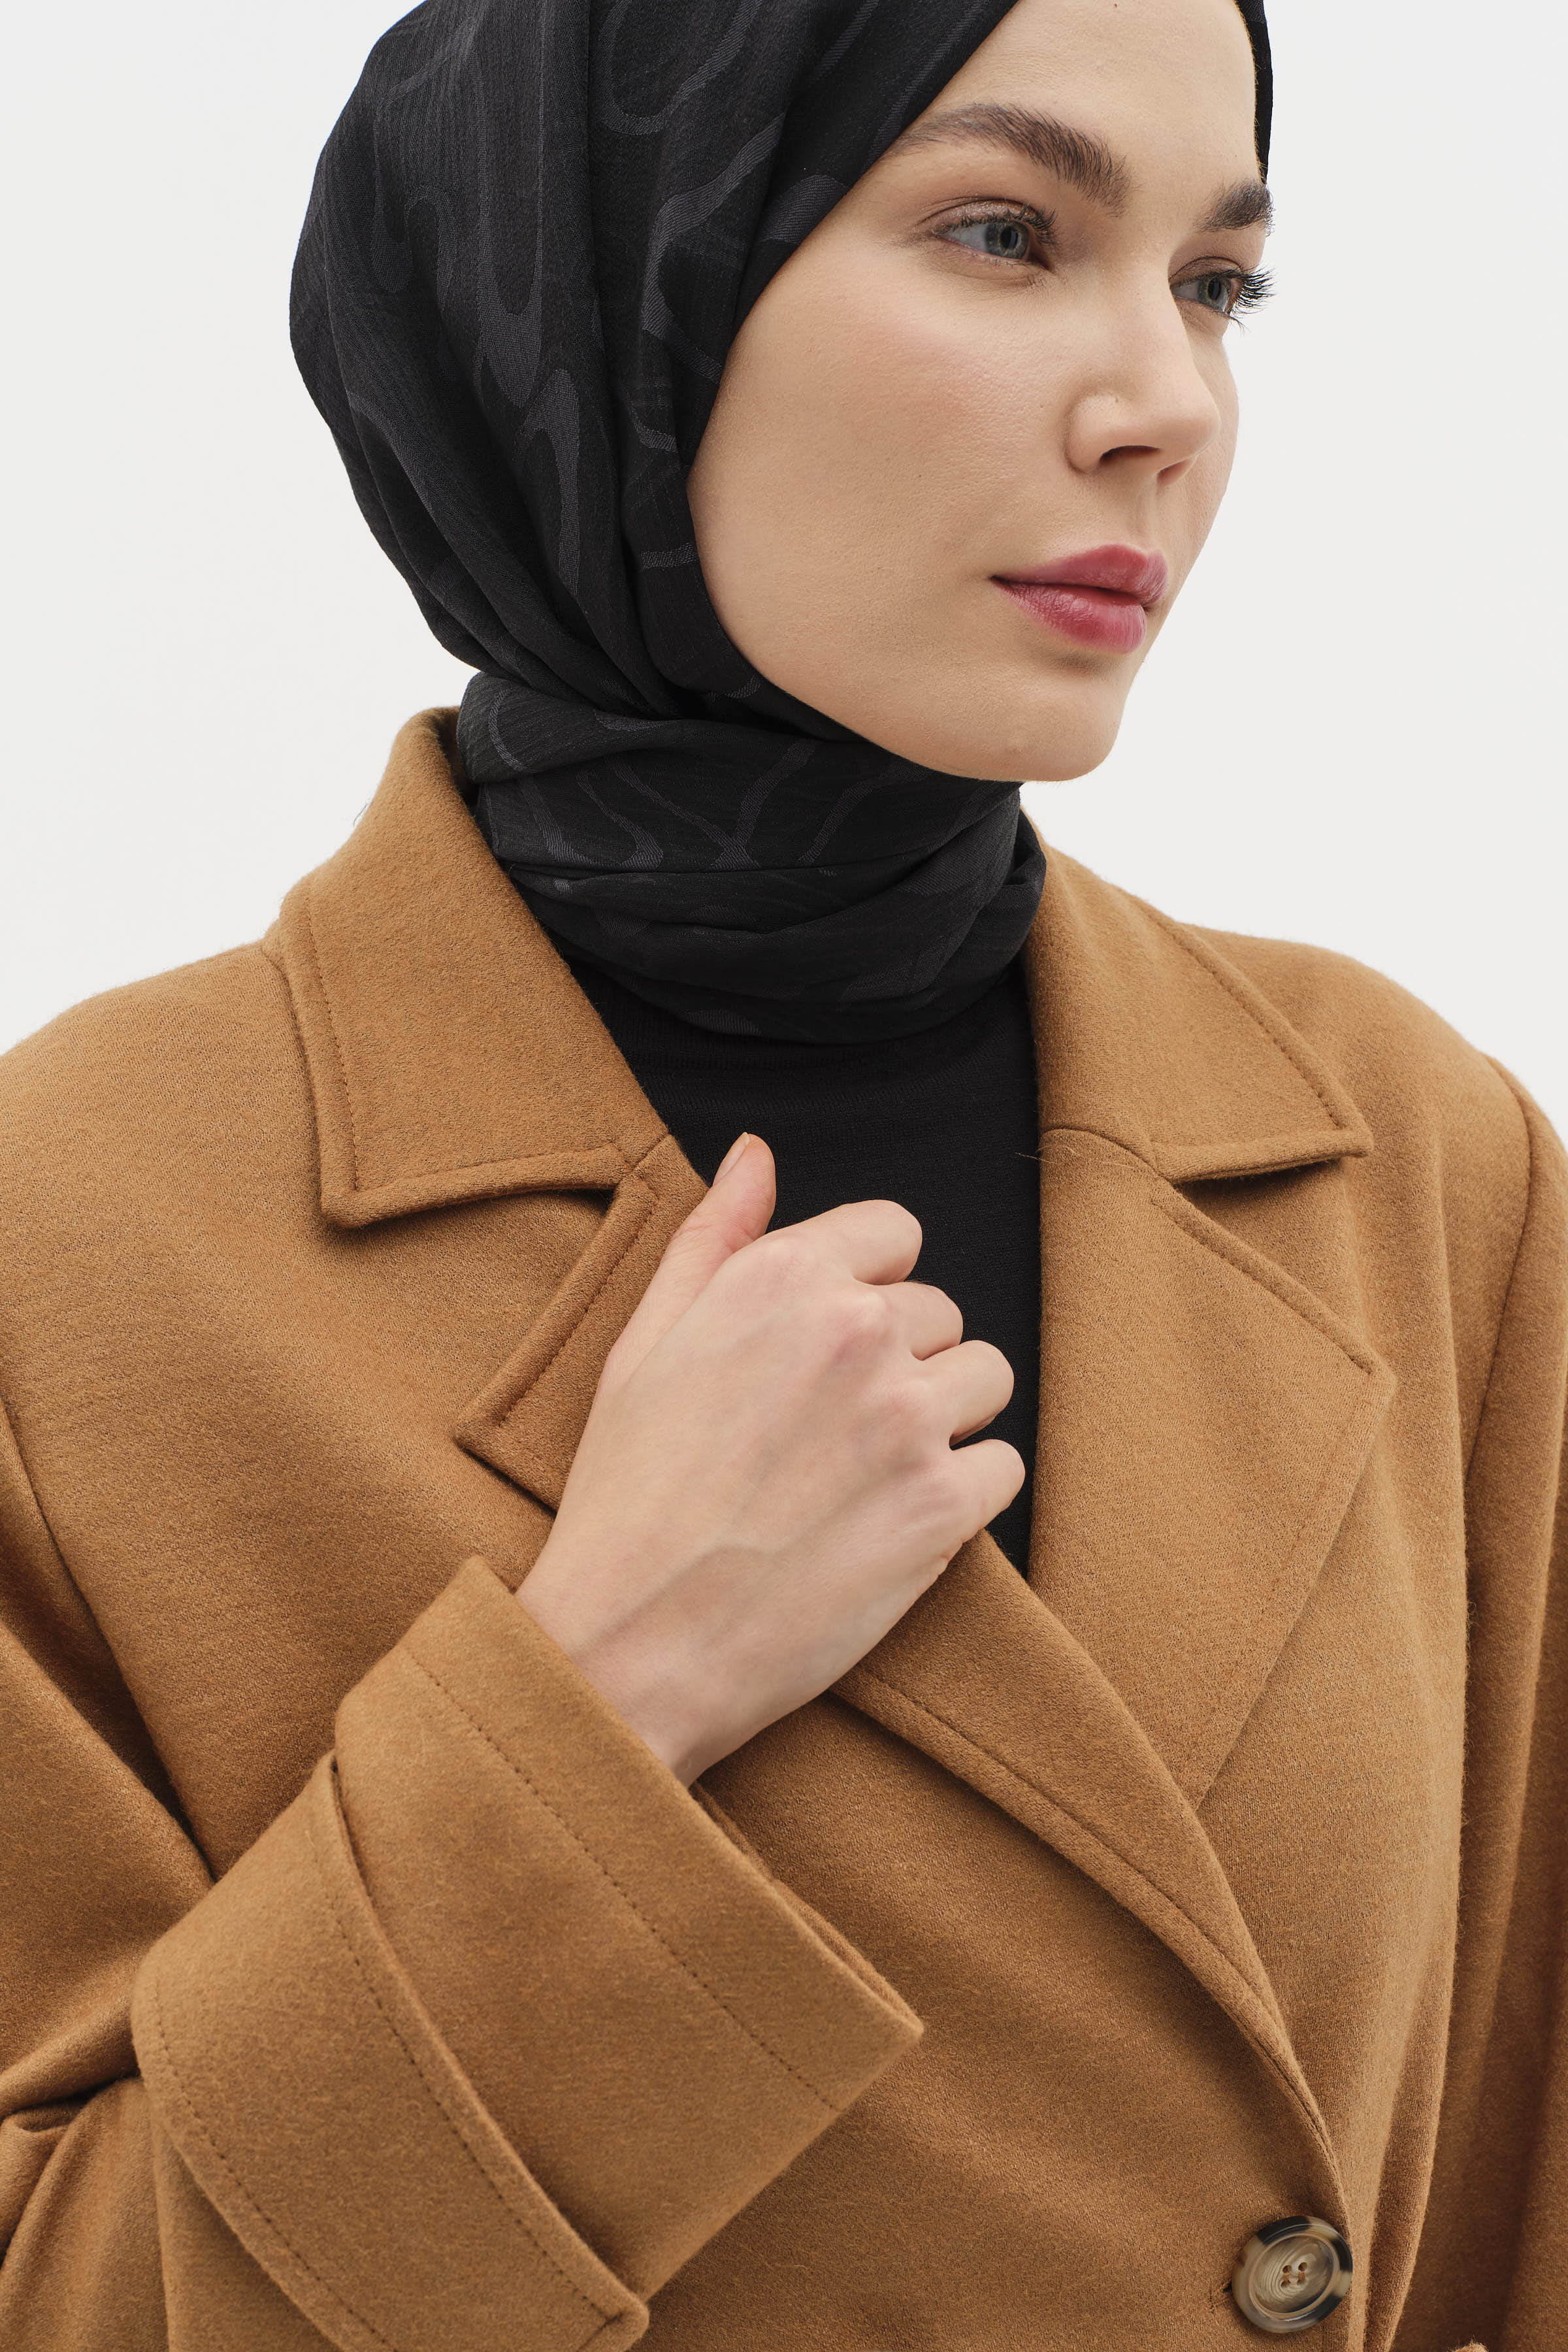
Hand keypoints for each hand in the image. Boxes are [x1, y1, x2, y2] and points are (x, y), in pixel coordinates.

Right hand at [516, 1134, 1021, 1783]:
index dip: (867, 1287)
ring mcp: (906, 1418)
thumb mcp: (645, 1342)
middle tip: (826, 1435)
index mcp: (782, 1279)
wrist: (629, 1642)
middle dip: (898, 1362)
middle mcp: (855, 1331)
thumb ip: (715, 1236)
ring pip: (986, 1378)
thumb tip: (757, 1152)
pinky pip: (1004, 1466)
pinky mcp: (941, 1507)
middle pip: (938, 1313)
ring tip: (867, 1475)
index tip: (829, 1347)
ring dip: (945, 1420)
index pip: (894, 1233)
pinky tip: (893, 1522)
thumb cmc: (627, 1495)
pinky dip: (965, 1495)